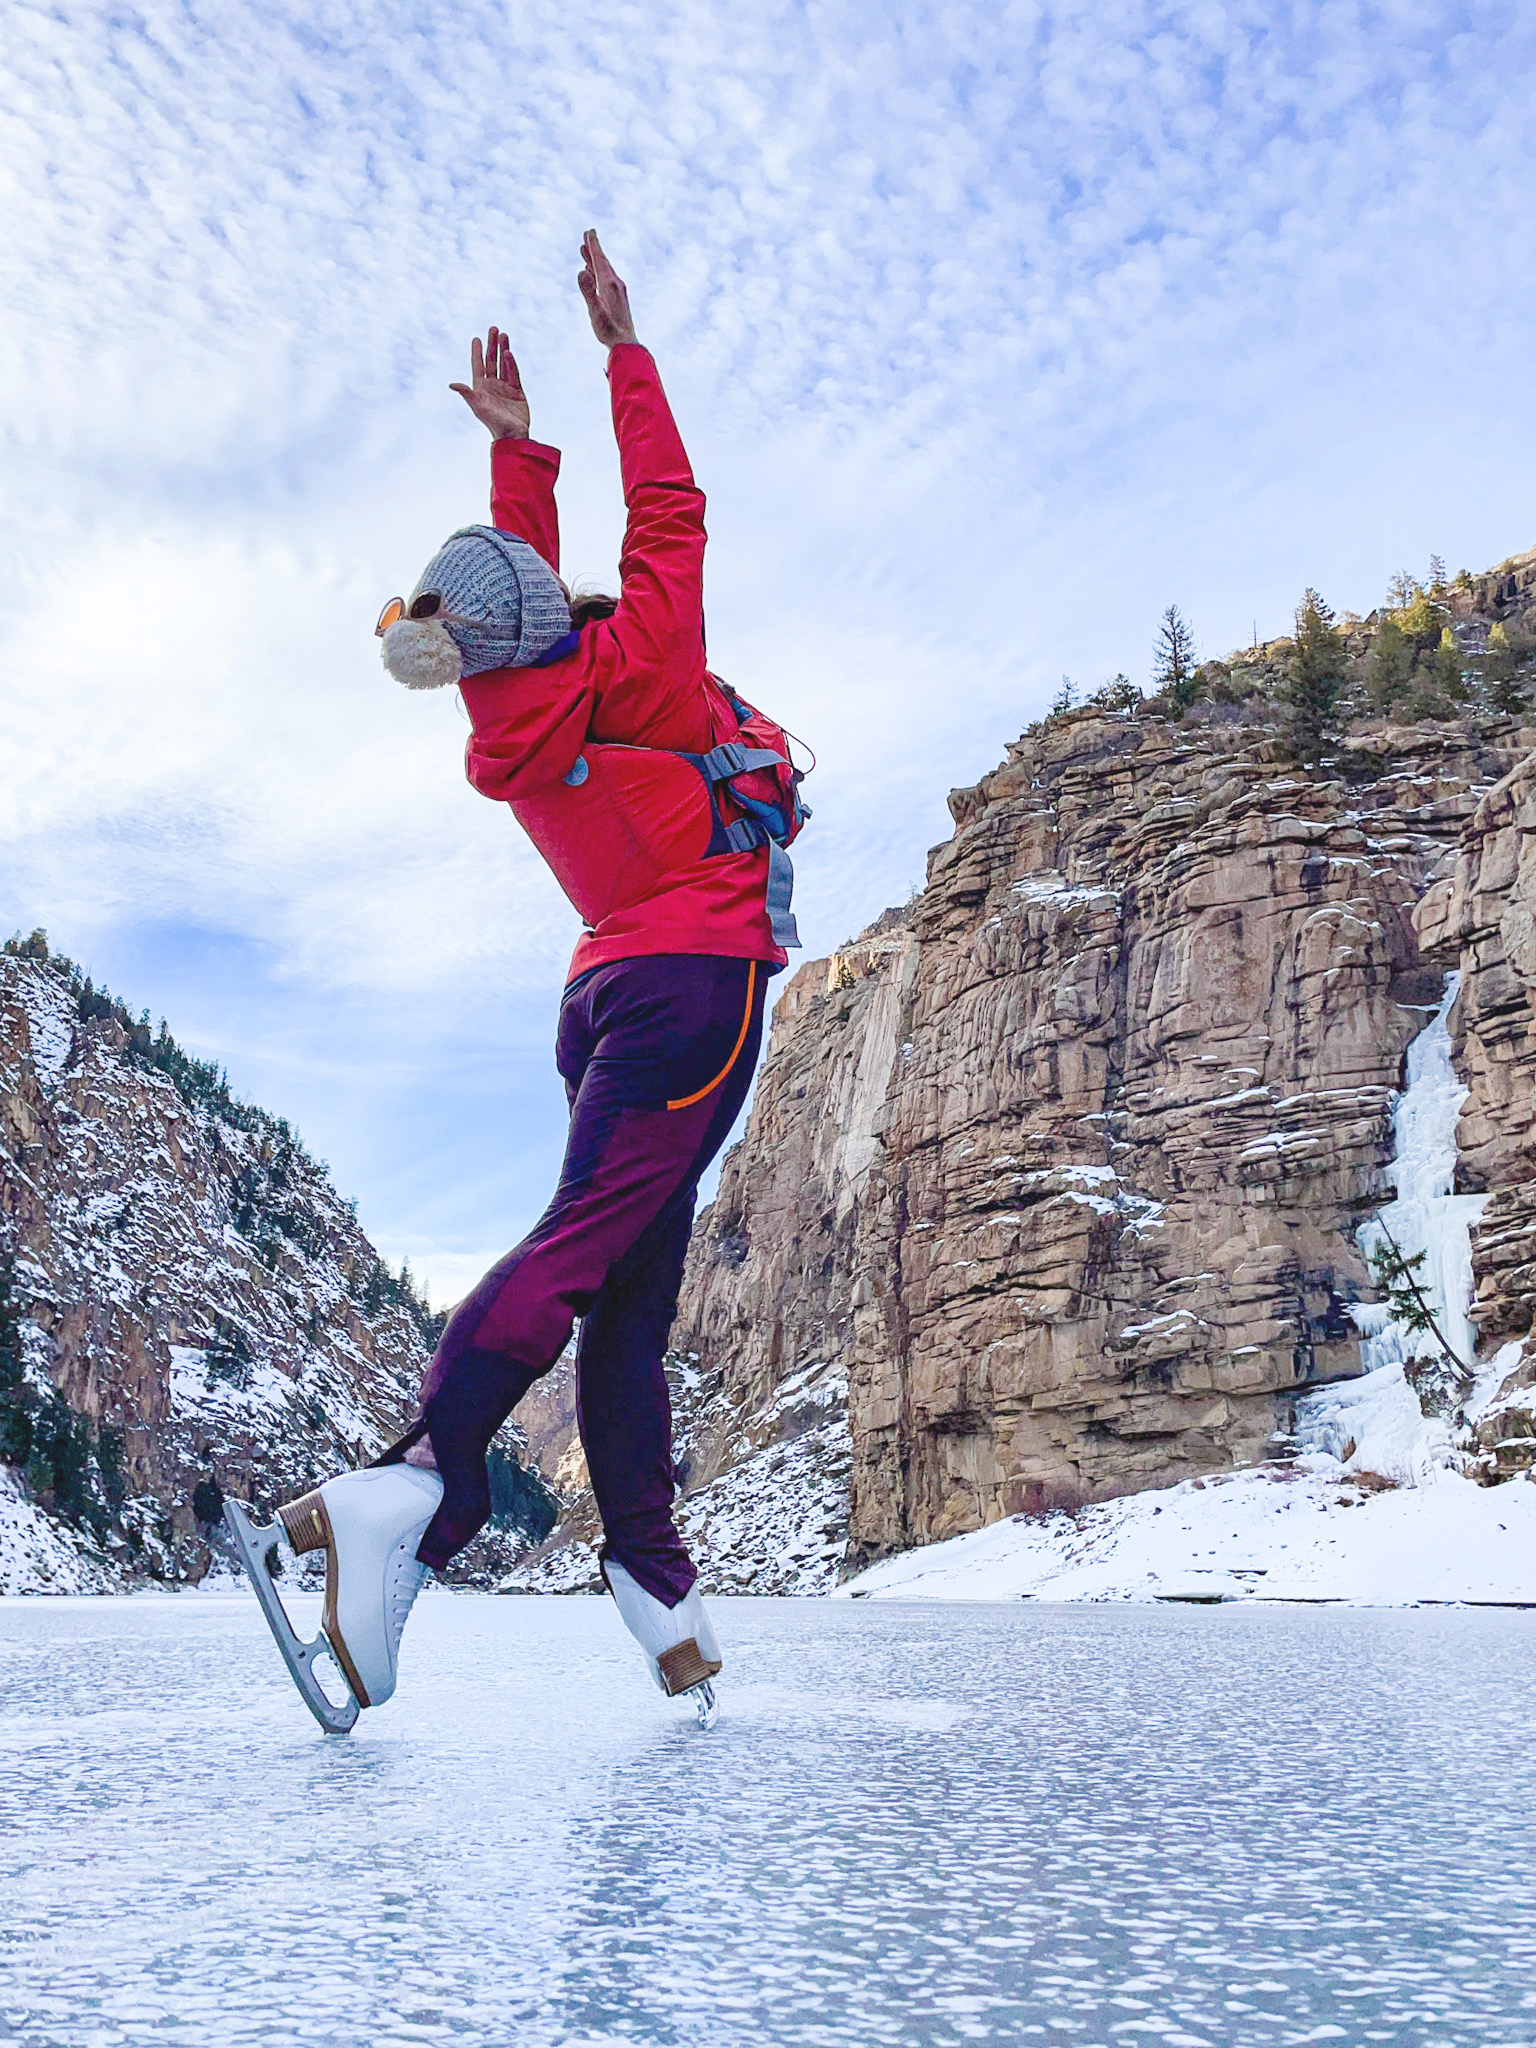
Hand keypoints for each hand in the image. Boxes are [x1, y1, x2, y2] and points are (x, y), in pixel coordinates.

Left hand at [450, 328, 530, 439]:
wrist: (513, 436)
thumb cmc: (493, 423)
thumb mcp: (478, 407)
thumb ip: (467, 394)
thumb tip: (452, 384)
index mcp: (480, 388)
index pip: (478, 365)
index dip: (476, 352)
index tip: (476, 338)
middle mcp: (492, 386)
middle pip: (491, 361)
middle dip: (492, 344)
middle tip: (493, 328)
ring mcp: (505, 388)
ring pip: (503, 364)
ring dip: (503, 349)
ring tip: (504, 335)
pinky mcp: (517, 391)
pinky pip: (514, 373)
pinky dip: (512, 363)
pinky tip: (509, 352)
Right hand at [578, 231, 637, 349]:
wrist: (626, 345)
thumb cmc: (609, 330)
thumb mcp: (596, 312)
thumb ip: (588, 291)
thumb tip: (581, 271)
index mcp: (610, 284)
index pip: (600, 260)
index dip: (594, 246)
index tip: (589, 232)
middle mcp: (616, 285)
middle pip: (603, 262)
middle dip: (594, 249)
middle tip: (587, 235)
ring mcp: (618, 292)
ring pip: (604, 271)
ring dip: (595, 260)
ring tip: (586, 251)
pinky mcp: (617, 299)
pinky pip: (605, 280)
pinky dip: (598, 272)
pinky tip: (593, 273)